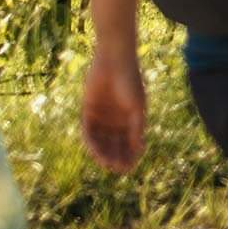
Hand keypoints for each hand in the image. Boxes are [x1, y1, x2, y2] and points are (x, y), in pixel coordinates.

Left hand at [82, 54, 147, 170]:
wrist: (114, 61)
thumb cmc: (130, 81)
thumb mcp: (137, 107)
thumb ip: (136, 128)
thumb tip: (139, 149)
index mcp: (128, 119)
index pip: (127, 143)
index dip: (129, 156)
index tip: (130, 167)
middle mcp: (114, 120)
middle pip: (113, 145)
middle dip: (116, 157)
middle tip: (117, 167)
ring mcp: (101, 117)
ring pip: (100, 142)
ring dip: (103, 153)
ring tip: (106, 163)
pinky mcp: (88, 112)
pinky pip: (88, 132)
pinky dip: (92, 143)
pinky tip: (96, 152)